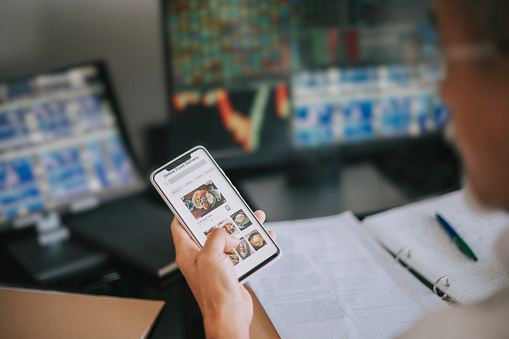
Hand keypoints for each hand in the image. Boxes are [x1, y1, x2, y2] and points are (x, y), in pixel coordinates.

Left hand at [171, 210, 274, 338]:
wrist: (230, 316)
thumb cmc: (214, 293)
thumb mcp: (211, 256)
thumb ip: (217, 237)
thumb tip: (228, 234)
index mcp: (187, 252)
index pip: (180, 226)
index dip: (186, 212)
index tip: (195, 200)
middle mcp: (200, 257)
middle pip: (209, 230)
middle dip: (222, 218)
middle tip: (230, 208)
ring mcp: (216, 264)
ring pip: (228, 240)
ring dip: (241, 231)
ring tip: (252, 220)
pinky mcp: (230, 271)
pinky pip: (240, 253)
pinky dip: (250, 246)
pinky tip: (261, 240)